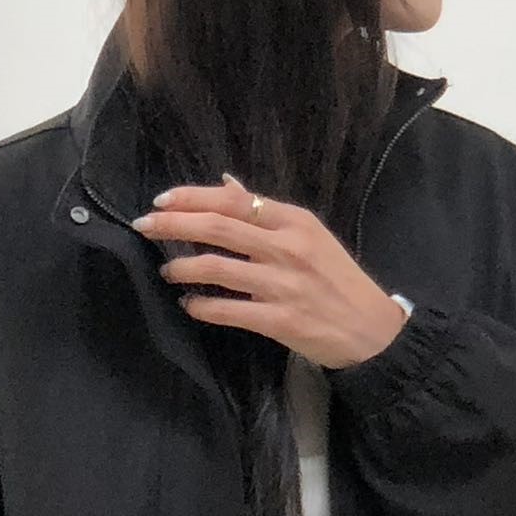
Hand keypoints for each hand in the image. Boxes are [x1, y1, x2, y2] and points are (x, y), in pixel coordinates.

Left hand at [130, 173, 408, 368]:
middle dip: (174, 225)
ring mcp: (283, 284)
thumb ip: (265, 213)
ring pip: (218, 267)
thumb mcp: (309, 236)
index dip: (191, 198)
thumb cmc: (338, 281)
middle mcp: (287, 247)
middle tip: (144, 226)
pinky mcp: (280, 320)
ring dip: (183, 266)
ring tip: (167, 269)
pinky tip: (189, 304)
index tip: (161, 201)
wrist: (371, 330)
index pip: (232, 200)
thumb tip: (227, 185)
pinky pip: (230, 310)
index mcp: (294, 221)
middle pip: (218, 227)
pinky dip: (202, 306)